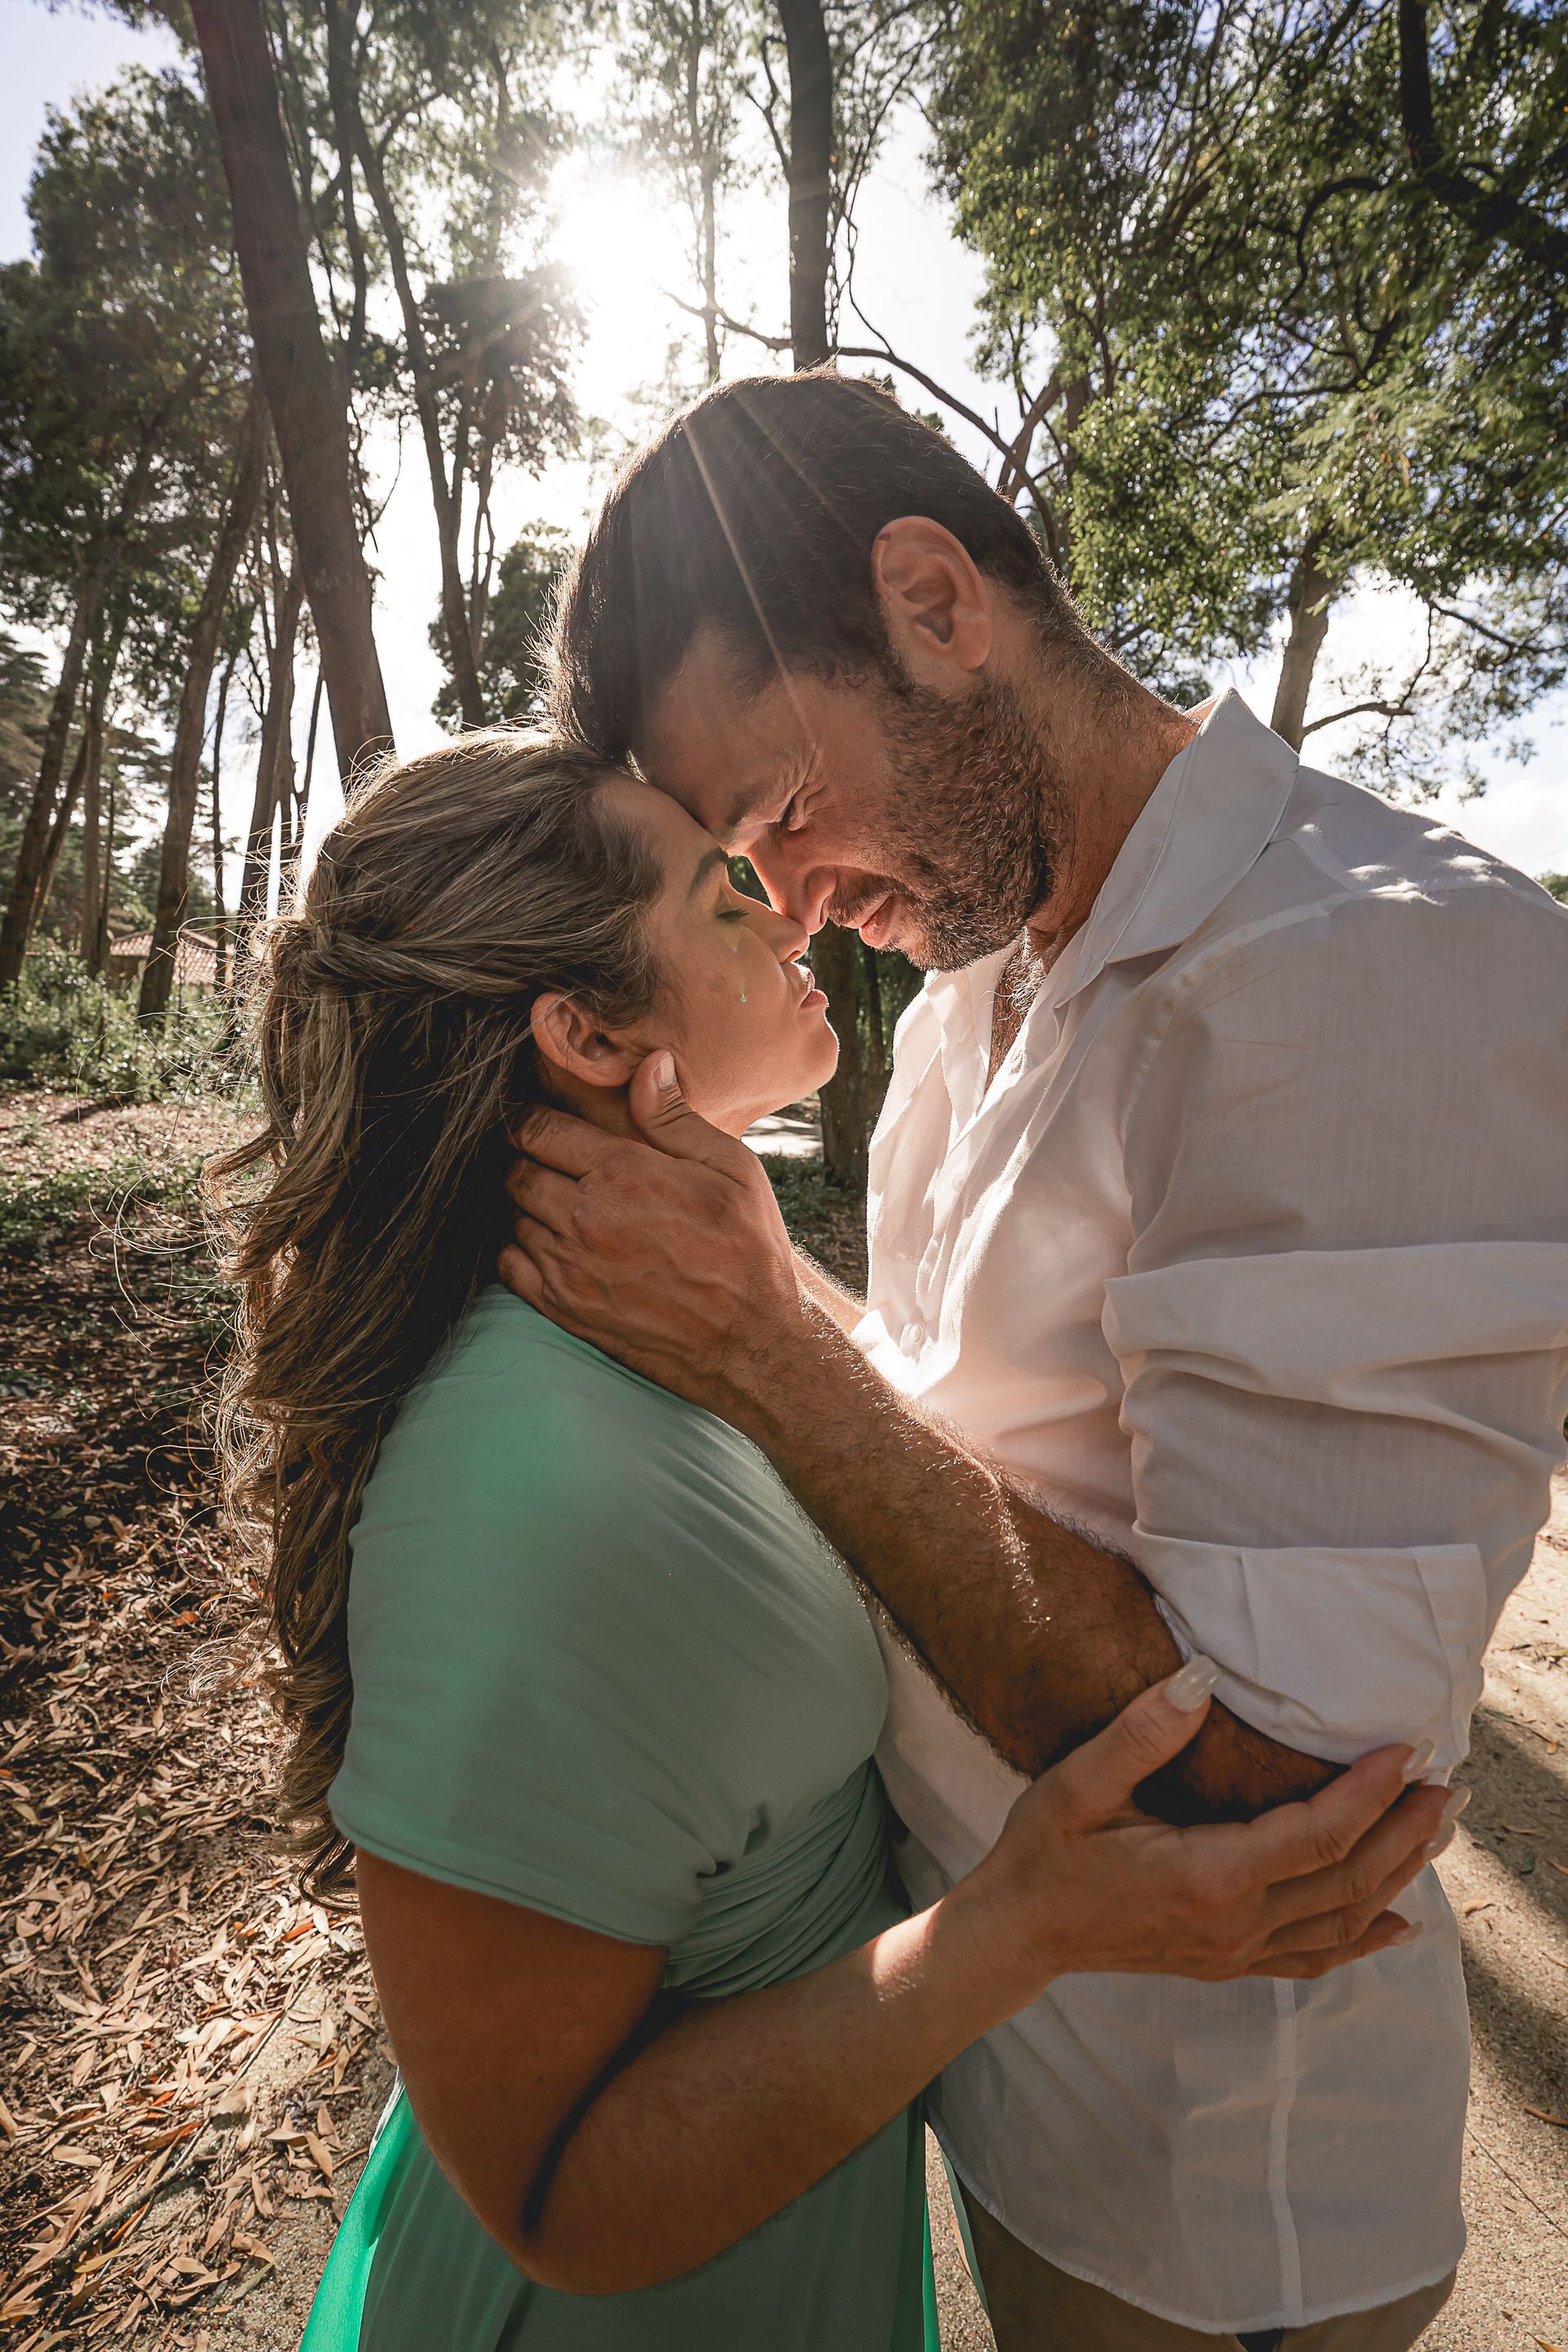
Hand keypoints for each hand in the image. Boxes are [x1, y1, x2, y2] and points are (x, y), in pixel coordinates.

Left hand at [501, 1052, 802, 1406]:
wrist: (751, 1342)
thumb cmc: (749, 1249)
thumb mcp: (732, 1169)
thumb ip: (676, 1117)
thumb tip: (650, 1064)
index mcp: (623, 1171)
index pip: (537, 1127)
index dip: (529, 1117)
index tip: (536, 1118)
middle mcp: (585, 1216)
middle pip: (515, 1168)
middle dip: (525, 1156)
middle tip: (548, 1158)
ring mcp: (569, 1266)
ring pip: (510, 1214)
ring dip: (524, 1203)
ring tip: (555, 1200)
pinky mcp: (564, 1307)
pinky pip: (509, 1264)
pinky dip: (517, 1247)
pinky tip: (548, 1242)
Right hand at [955, 1662, 1457, 1994]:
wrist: (1018, 1931)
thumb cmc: (1045, 1851)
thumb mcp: (1078, 1784)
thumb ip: (1141, 1733)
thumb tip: (1199, 1677)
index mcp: (1206, 1878)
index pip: (1314, 1834)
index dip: (1369, 1792)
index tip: (1405, 1750)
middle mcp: (1233, 1924)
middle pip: (1347, 1879)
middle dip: (1406, 1831)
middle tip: (1450, 1784)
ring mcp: (1234, 1951)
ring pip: (1342, 1919)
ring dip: (1397, 1873)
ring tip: (1436, 1829)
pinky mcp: (1227, 1962)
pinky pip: (1314, 1957)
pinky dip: (1363, 1938)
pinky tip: (1397, 1922)